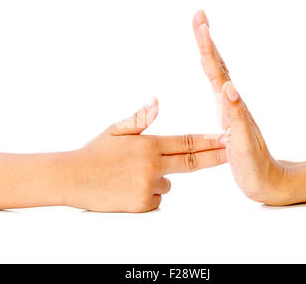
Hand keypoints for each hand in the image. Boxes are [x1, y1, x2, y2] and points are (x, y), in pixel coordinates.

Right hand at [61, 98, 226, 211]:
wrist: (73, 178)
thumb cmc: (94, 152)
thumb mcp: (116, 130)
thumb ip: (140, 118)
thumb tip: (157, 101)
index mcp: (149, 144)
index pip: (187, 142)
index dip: (209, 141)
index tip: (226, 137)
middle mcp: (153, 165)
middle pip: (192, 162)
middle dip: (214, 157)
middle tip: (232, 152)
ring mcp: (148, 186)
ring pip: (168, 184)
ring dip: (160, 180)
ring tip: (131, 176)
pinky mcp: (142, 204)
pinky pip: (156, 199)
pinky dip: (149, 195)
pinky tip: (129, 189)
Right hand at [192, 10, 290, 204]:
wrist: (270, 180)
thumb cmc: (255, 167)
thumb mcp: (243, 145)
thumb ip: (237, 117)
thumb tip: (228, 88)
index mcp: (231, 105)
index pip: (216, 70)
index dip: (206, 47)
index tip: (200, 23)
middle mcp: (231, 101)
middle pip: (216, 64)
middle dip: (205, 39)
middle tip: (198, 16)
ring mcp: (230, 107)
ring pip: (217, 72)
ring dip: (208, 51)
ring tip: (201, 33)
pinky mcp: (228, 116)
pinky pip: (217, 86)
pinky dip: (211, 71)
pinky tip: (210, 70)